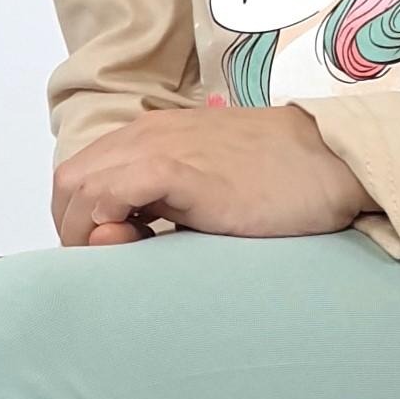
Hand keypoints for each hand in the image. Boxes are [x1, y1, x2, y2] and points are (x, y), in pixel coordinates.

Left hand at [51, 103, 371, 248]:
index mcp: (151, 137)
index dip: (79, 220)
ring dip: (86, 231)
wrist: (331, 160)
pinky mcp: (177, 168)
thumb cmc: (280, 182)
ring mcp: (159, 148)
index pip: (80, 176)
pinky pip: (110, 191)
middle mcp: (146, 135)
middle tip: (113, 263)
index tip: (111, 253)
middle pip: (68, 182)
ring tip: (126, 258)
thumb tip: (118, 235)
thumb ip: (161, 207)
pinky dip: (105, 220)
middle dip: (73, 229)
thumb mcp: (207, 194)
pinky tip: (135, 241)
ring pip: (79, 187)